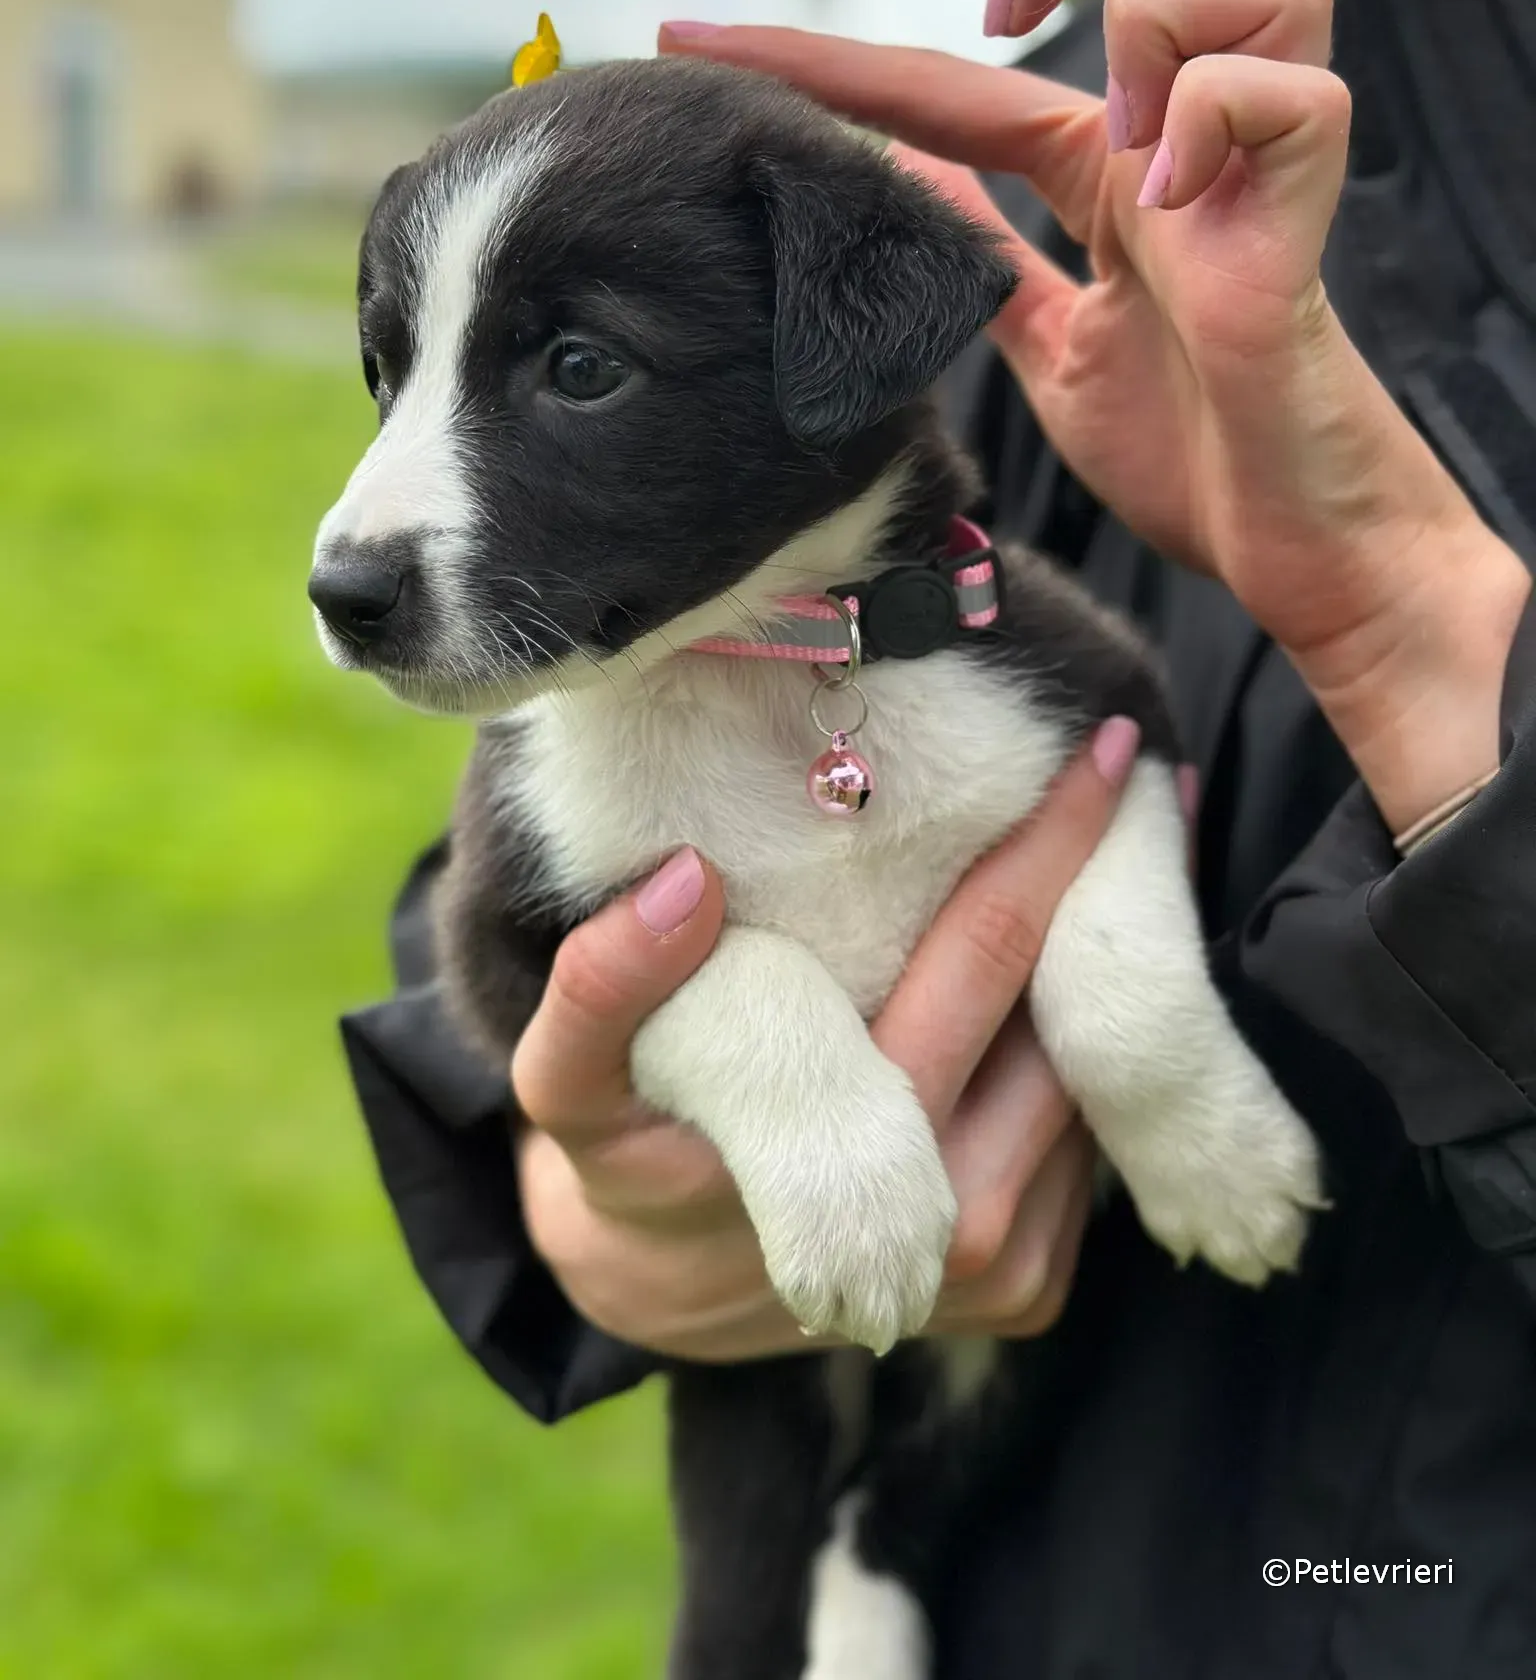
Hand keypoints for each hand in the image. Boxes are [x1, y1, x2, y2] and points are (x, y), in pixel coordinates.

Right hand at [511, 719, 1141, 1361]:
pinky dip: (1095, 1057)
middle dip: (1108, 888)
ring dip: (1108, 972)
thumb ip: (601, 983)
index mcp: (864, 1157)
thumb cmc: (624, 1149)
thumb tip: (686, 880)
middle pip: (1071, 1018)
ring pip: (1094, 1084)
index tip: (1103, 747)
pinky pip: (1089, 1145)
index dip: (1049, 846)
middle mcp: (956, 1222)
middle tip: (1141, 773)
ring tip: (1124, 850)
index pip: (987, 959)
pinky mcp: (1029, 1288)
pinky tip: (1076, 979)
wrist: (660, 1288)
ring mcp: (1005, 1269)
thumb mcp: (568, 1080)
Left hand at [658, 0, 1528, 835]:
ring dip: (1160, 25)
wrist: (1282, 545)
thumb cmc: (1186, 447)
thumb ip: (991, 265)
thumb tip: (902, 196)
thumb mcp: (1053, 346)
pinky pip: (1290, 96)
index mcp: (1110, 165)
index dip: (826, 59)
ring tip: (1121, 144)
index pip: (956, 76)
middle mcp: (1182, 135)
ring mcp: (1251, 165)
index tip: (688, 47)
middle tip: (1009, 14)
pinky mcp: (1304, 222)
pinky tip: (1172, 205)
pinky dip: (1220, 120)